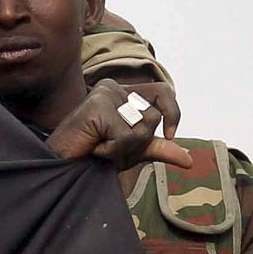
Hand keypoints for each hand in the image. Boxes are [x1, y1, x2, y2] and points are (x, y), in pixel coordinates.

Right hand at [46, 80, 178, 167]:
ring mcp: (106, 94)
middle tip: (113, 146)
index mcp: (124, 93)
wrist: (63, 165)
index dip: (173, 113)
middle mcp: (115, 87)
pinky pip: (126, 135)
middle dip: (139, 141)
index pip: (164, 92)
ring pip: (142, 126)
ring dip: (125, 147)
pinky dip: (113, 150)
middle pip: (154, 115)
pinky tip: (94, 147)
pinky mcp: (99, 105)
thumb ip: (159, 149)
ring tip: (101, 146)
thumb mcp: (132, 151)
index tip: (170, 134)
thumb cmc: (93, 156)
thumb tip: (189, 160)